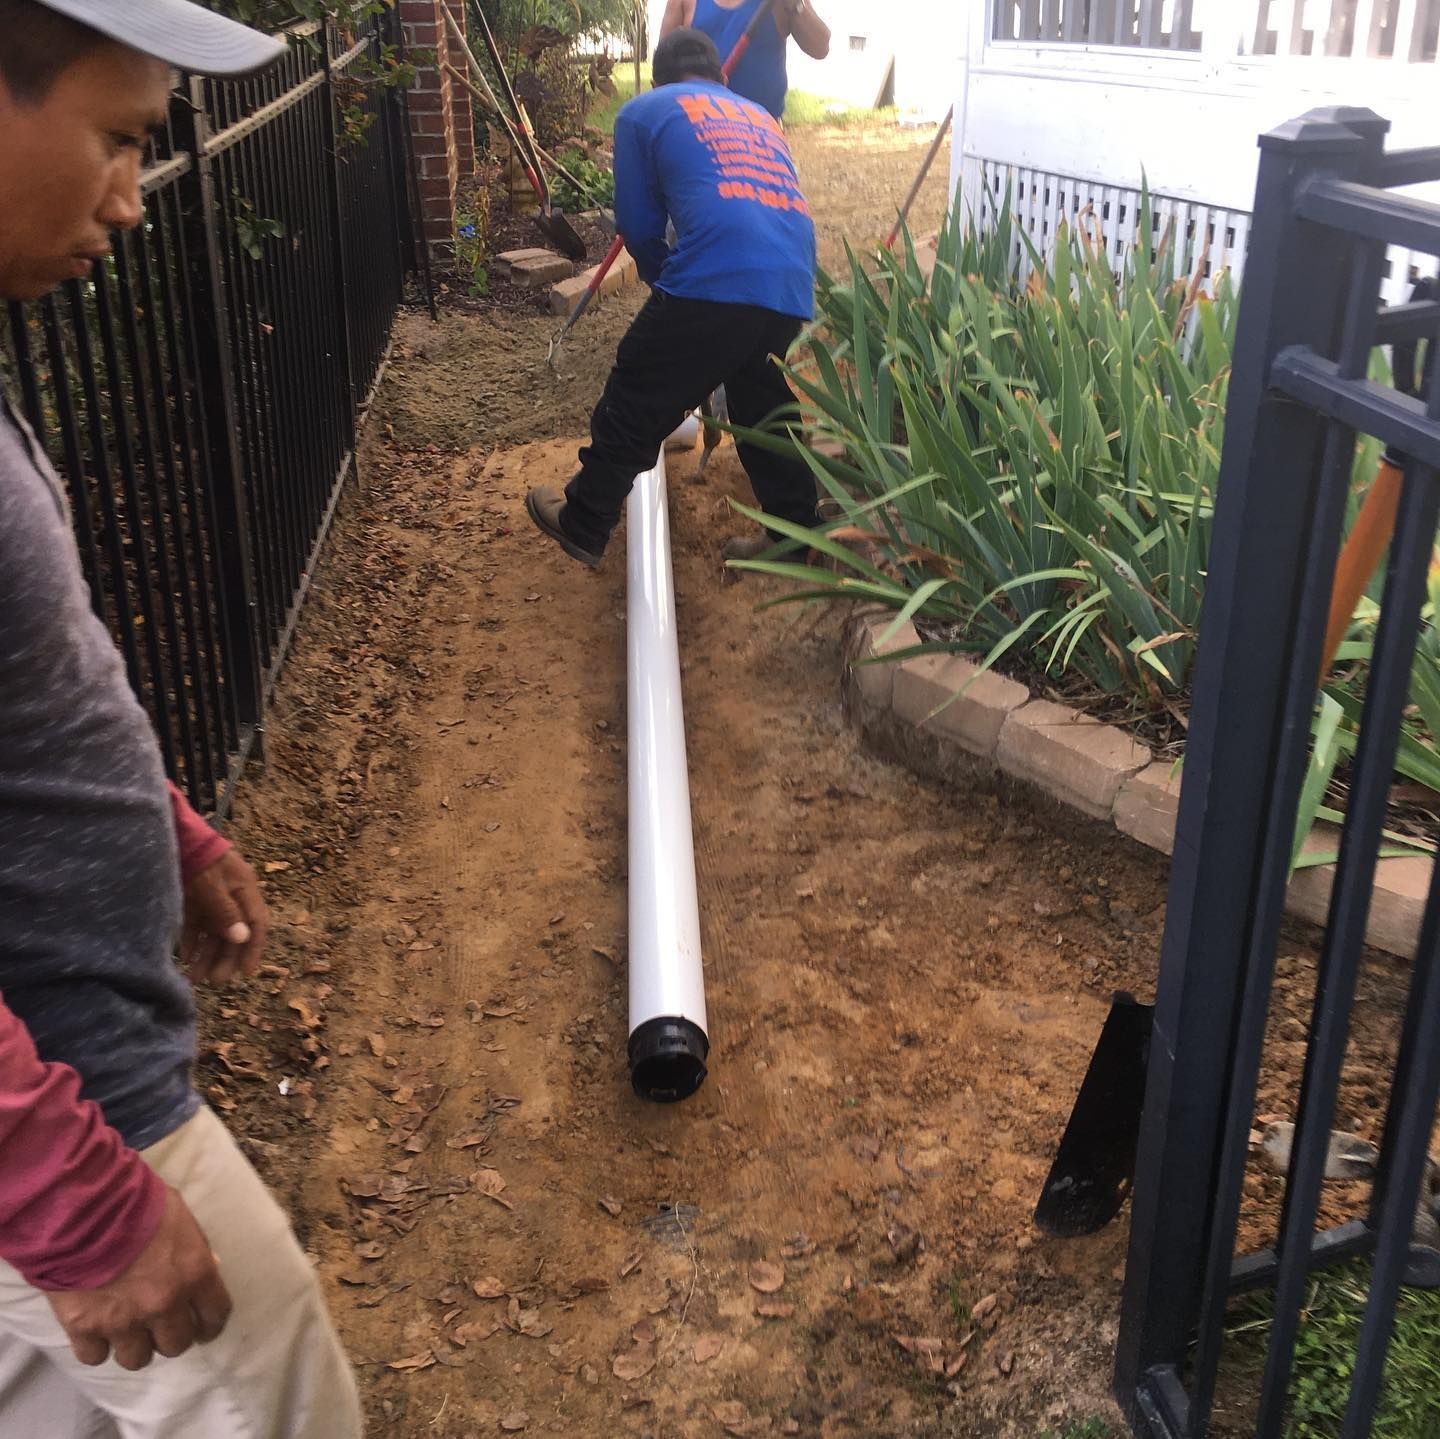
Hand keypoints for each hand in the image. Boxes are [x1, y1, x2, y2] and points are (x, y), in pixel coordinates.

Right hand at [46, 1189, 231, 1370]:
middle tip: (161, 1325)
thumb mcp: (181, 1218)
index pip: (215, 1316)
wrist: (85, 1207)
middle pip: (176, 1344)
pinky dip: (97, 1347)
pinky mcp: (85, 1328)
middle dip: (171, 1335)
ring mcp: (124, 1320)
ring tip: (128, 1331)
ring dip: (135, 1346)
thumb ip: (194, 1249)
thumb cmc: (139, 1202)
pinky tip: (96, 1330)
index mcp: (194, 1273)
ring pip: (137, 1359)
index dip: (209, 1325)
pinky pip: (95, 1356)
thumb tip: (206, 1269)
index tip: (203, 1328)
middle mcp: (164, 1304)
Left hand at [181, 850, 268, 983]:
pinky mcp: (192, 899)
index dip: (253, 948)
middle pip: (233, 932)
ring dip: (206, 955)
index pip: (256, 923)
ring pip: (213, 932)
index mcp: (244, 890)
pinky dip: (192, 943)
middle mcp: (231, 896)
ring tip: (195, 978)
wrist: (173, 836)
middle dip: (225, 958)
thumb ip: (225, 912)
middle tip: (216, 981)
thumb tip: (241, 938)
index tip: (246, 972)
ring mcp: (211, 898)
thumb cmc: (197, 859)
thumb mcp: (211, 886)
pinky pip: (196, 926)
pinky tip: (185, 959)